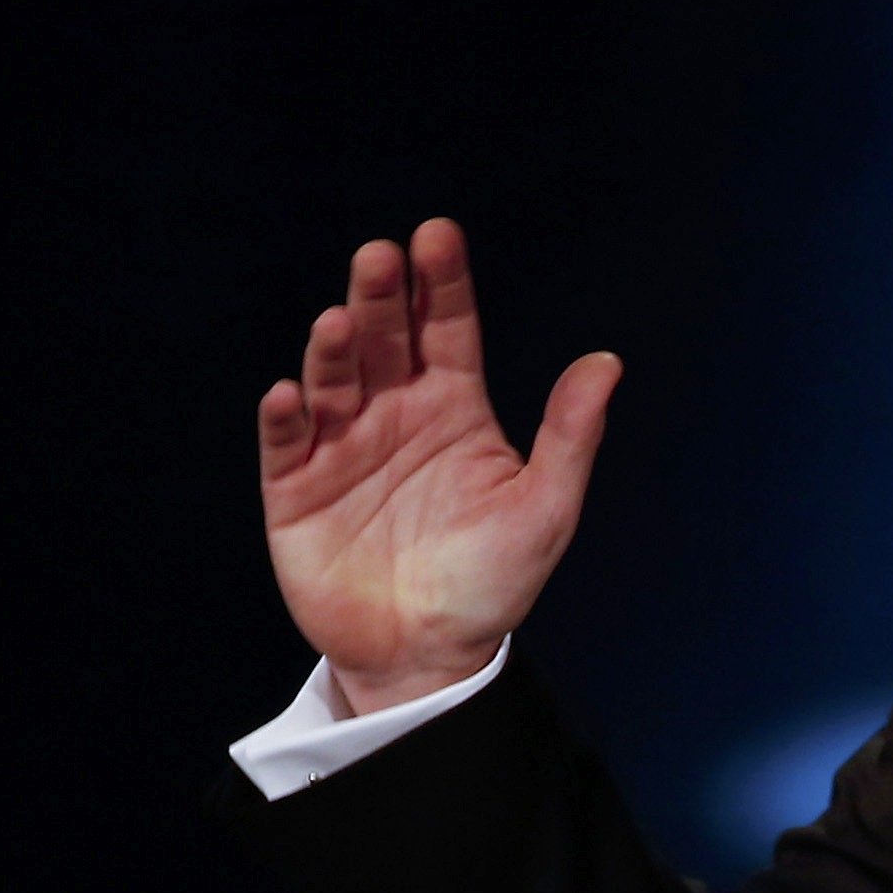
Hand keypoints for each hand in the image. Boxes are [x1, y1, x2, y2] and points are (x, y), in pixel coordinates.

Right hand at [258, 218, 620, 713]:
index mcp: (454, 407)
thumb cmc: (492, 583)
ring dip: (334, 351)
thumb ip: (571, 436)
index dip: (442, 283)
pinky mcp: (295, 492)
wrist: (430, 656)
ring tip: (341, 325)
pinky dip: (284, 419)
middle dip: (382, 298)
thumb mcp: (545, 510)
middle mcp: (394, 413)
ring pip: (334, 381)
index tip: (438, 236)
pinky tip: (290, 396)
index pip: (447, 329)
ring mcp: (341, 447)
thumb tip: (607, 361)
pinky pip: (286, 446)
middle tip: (381, 258)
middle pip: (386, 339)